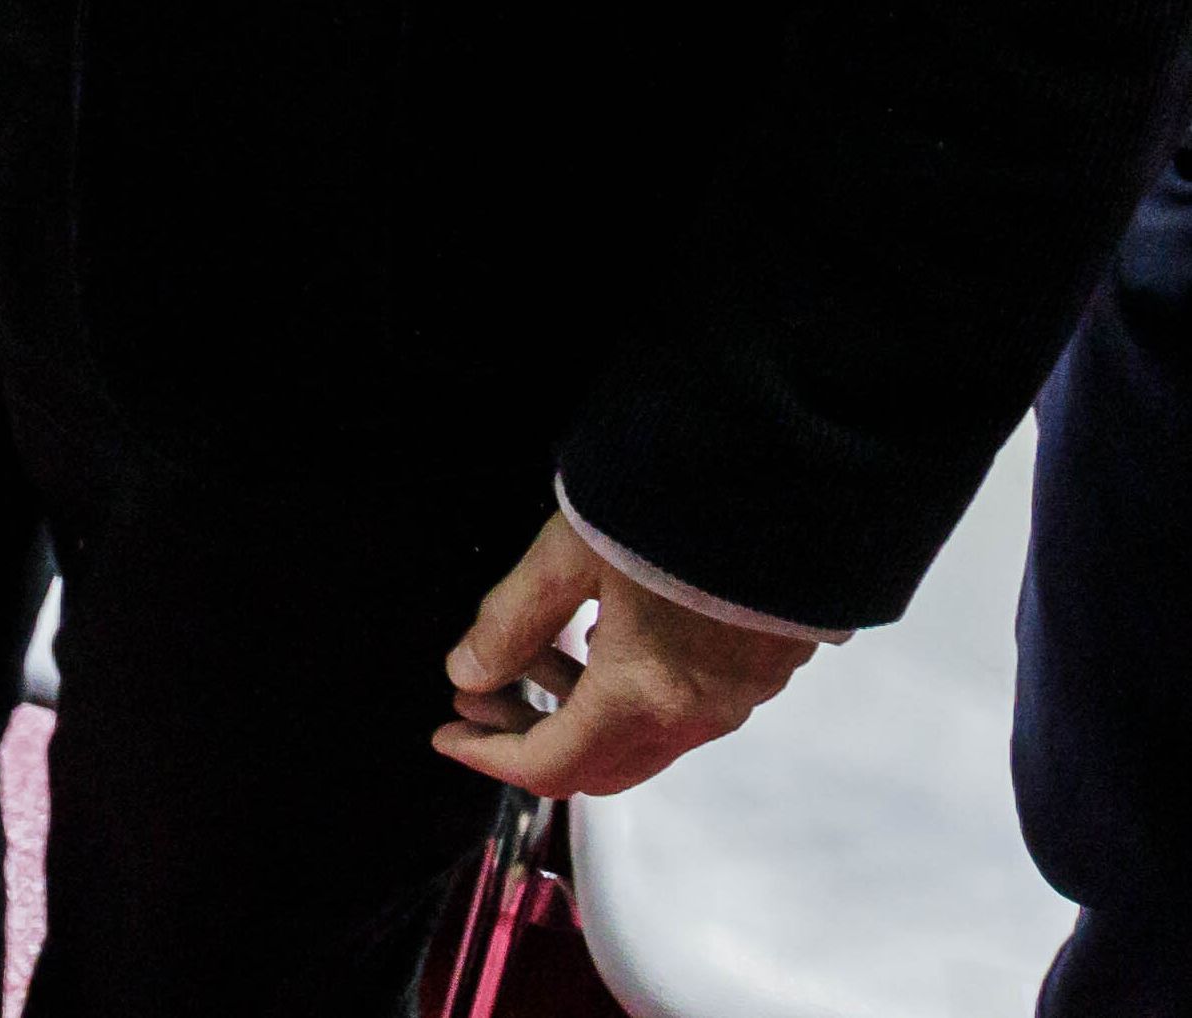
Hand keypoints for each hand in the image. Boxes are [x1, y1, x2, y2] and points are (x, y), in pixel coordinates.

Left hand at [439, 514, 823, 796]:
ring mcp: (742, 694)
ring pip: (643, 736)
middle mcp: (700, 712)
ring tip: (528, 649)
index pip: (551, 765)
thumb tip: (468, 671)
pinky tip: (602, 634)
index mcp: (645, 694)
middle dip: (528, 736)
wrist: (793, 474)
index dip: (488, 758)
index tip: (447, 736)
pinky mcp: (768, 667)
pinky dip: (628, 692)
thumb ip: (512, 621)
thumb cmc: (679, 505)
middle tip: (478, 697)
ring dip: (577, 709)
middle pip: (600, 765)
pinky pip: (686, 707)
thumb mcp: (568, 554)